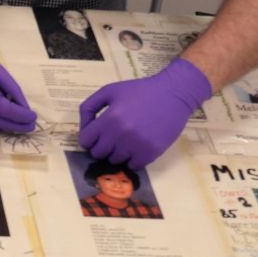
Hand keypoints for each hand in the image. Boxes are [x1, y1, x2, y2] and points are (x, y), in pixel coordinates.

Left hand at [77, 58, 211, 168]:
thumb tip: (83, 128)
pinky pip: (133, 166)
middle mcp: (121, 134)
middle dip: (102, 146)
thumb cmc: (140, 90)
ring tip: (128, 139)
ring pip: (115, 161)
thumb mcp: (110, 90)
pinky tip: (138, 146)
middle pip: (98, 154)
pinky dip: (133, 159)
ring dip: (118, 153)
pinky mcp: (151, 152)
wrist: (174, 93)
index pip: (85, 141)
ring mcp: (137, 145)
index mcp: (109, 118)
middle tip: (112, 138)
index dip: (89, 138)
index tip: (97, 135)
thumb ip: (89, 107)